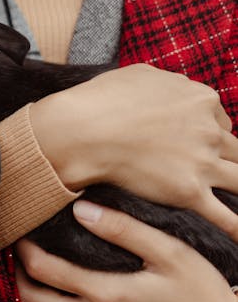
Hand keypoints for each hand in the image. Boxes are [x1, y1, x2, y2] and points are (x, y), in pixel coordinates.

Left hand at [12, 200, 237, 301]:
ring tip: (24, 287)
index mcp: (107, 293)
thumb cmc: (202, 294)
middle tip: (18, 258)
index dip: (24, 250)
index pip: (44, 269)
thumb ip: (123, 228)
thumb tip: (80, 209)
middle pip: (32, 299)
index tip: (21, 236)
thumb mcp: (170, 252)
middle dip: (17, 276)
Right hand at [30, 63, 237, 237]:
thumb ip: (169, 83)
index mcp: (201, 100)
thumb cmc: (101, 101)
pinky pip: (224, 216)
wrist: (80, 131)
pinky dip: (236, 227)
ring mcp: (202, 162)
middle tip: (210, 171)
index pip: (221, 122)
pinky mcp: (188, 191)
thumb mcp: (141, 75)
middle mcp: (209, 130)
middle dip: (228, 162)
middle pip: (236, 151)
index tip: (195, 146)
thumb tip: (177, 89)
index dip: (209, 135)